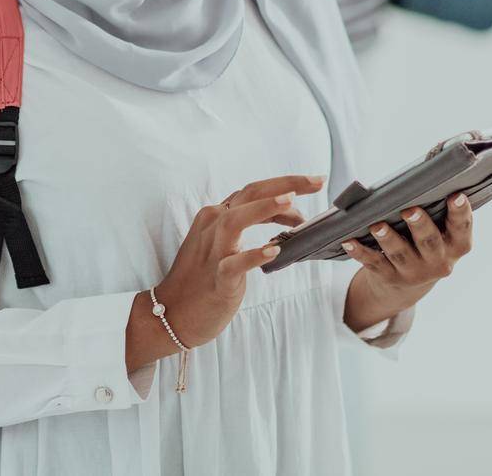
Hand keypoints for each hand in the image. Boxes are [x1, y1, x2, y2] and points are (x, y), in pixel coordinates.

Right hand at [126, 174, 323, 368]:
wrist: (173, 312)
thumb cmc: (203, 277)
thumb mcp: (226, 243)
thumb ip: (252, 224)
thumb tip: (291, 213)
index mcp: (216, 216)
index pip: (253, 191)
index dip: (285, 184)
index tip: (313, 182)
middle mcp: (212, 226)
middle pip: (249, 194)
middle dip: (286, 184)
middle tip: (318, 180)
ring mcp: (212, 251)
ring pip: (236, 220)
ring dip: (264, 208)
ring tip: (292, 201)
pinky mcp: (217, 279)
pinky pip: (234, 264)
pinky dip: (253, 255)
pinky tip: (274, 251)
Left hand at [341, 192, 474, 329]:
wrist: (408, 285)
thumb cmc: (424, 242)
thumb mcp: (440, 232)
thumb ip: (436, 209)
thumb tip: (426, 173)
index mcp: (455, 246)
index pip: (462, 228)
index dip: (461, 213)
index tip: (456, 195)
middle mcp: (438, 262)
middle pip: (430, 243)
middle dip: (420, 226)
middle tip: (410, 210)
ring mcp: (414, 272)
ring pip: (400, 254)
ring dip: (388, 239)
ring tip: (376, 225)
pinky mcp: (389, 277)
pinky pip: (373, 263)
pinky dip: (360, 252)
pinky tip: (349, 241)